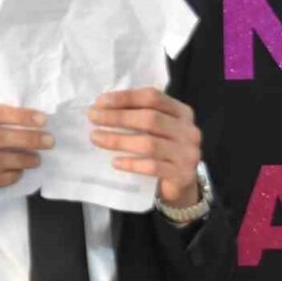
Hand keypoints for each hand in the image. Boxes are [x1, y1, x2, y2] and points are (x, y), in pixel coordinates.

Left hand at [87, 87, 201, 206]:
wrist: (183, 183)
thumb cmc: (164, 149)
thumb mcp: (158, 129)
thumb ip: (139, 115)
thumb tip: (102, 108)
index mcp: (181, 112)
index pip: (153, 97)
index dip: (126, 98)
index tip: (100, 101)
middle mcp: (188, 130)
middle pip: (150, 119)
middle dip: (117, 117)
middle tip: (93, 118)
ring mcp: (187, 153)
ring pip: (149, 144)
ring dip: (118, 140)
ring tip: (96, 138)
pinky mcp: (181, 174)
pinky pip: (152, 167)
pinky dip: (131, 163)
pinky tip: (115, 162)